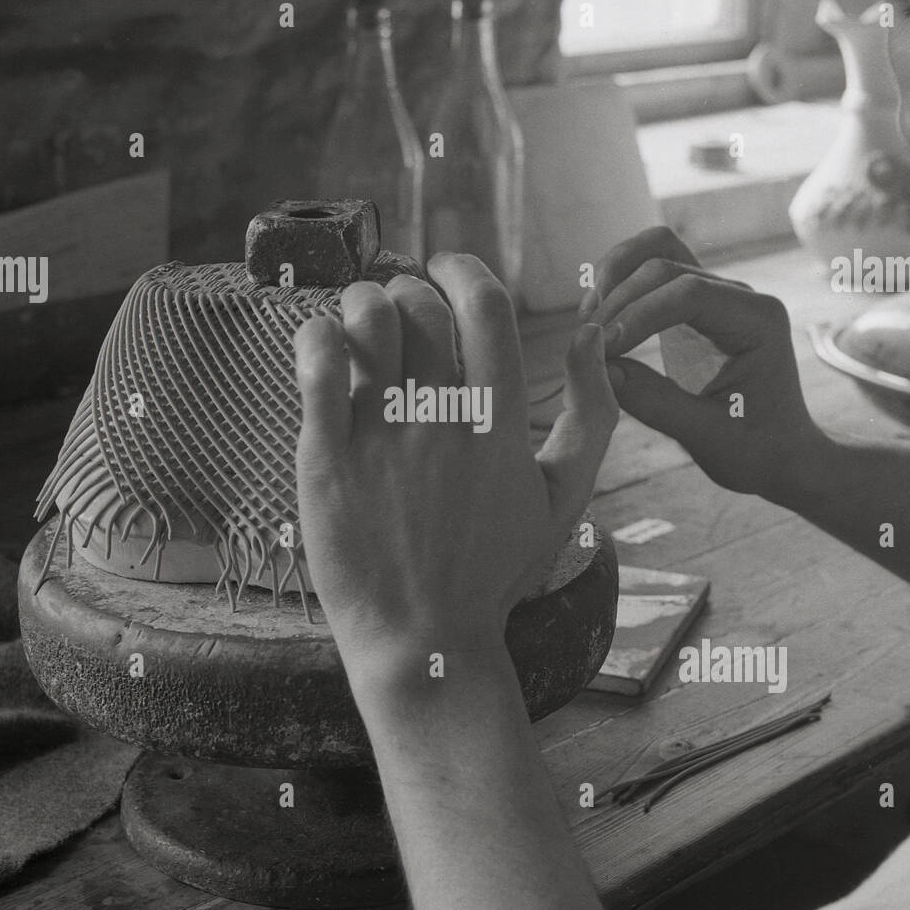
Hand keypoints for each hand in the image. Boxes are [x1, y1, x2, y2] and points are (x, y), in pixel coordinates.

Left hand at [293, 253, 616, 683]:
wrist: (424, 642)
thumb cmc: (493, 572)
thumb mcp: (564, 498)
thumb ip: (594, 415)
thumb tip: (593, 335)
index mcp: (499, 424)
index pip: (485, 305)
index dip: (462, 268)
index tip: (446, 269)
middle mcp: (442, 422)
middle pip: (421, 307)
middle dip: (408, 290)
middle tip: (399, 313)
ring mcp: (381, 440)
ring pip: (368, 323)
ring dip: (363, 305)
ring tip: (362, 328)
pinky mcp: (327, 461)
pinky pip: (315, 367)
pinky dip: (317, 337)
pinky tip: (324, 348)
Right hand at [582, 227, 821, 499]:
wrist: (778, 452)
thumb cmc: (756, 449)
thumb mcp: (708, 437)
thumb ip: (656, 403)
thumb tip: (601, 369)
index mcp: (757, 321)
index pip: (689, 294)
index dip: (639, 313)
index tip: (603, 347)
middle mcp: (740, 296)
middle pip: (666, 265)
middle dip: (620, 298)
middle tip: (585, 344)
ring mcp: (716, 294)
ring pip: (658, 251)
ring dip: (616, 275)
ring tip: (586, 319)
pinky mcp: (693, 304)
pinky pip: (652, 269)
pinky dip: (621, 282)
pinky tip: (598, 315)